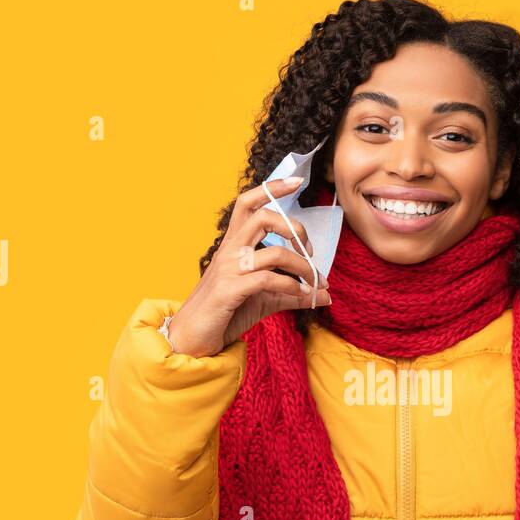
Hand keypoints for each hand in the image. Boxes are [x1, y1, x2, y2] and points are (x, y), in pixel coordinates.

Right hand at [167, 177, 331, 357]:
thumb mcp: (265, 299)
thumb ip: (293, 293)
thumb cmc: (226, 313)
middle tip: (309, 252)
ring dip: (303, 267)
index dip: (272, 188)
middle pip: (263, 217)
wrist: (193, 339)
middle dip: (295, 229)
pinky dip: (293, 286)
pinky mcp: (230, 290)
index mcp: (234, 245)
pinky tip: (302, 296)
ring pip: (275, 252)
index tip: (297, 180)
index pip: (249, 203)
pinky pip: (269, 279)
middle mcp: (229, 251)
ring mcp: (229, 269)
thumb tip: (326, 294)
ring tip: (315, 283)